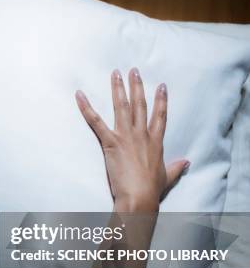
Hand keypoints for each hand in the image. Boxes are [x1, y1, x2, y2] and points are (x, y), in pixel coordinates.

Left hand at [75, 68, 188, 210]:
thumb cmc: (152, 190)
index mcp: (155, 142)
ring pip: (122, 107)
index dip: (161, 100)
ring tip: (116, 74)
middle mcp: (142, 135)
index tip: (161, 85)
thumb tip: (186, 162)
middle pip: (140, 105)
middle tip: (133, 70)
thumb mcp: (167, 176)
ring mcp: (126, 137)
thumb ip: (176, 167)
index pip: (160, 116)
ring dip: (118, 89)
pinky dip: (86, 108)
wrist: (139, 197)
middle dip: (137, 86)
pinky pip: (96, 122)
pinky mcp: (111, 142)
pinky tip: (80, 95)